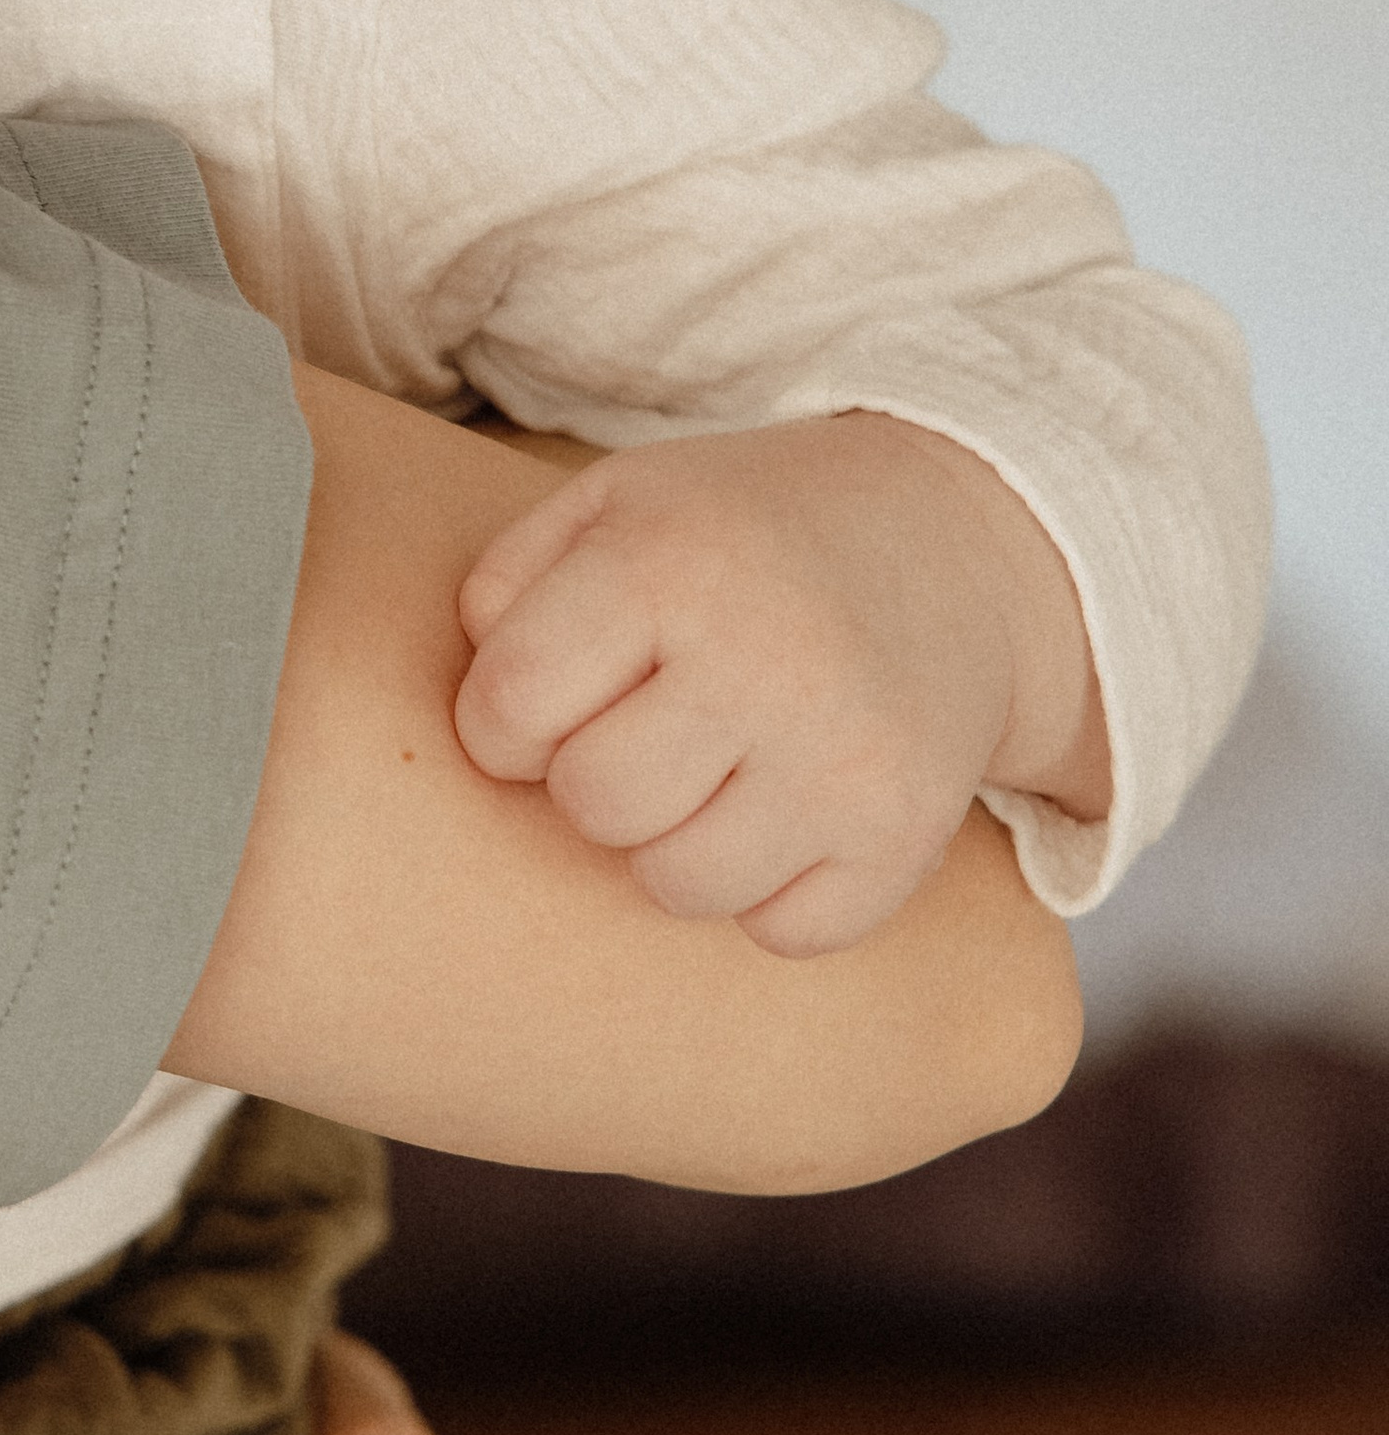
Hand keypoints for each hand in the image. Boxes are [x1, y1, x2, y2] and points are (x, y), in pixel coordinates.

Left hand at [453, 412, 1109, 956]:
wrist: (951, 546)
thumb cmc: (740, 535)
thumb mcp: (615, 503)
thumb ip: (506, 586)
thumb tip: (482, 713)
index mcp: (669, 560)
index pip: (509, 706)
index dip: (503, 719)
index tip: (547, 698)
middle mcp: (765, 658)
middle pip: (593, 803)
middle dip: (591, 778)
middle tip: (641, 728)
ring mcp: (845, 756)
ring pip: (677, 886)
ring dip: (671, 843)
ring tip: (710, 769)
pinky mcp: (906, 834)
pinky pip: (782, 932)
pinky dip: (769, 889)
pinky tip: (786, 806)